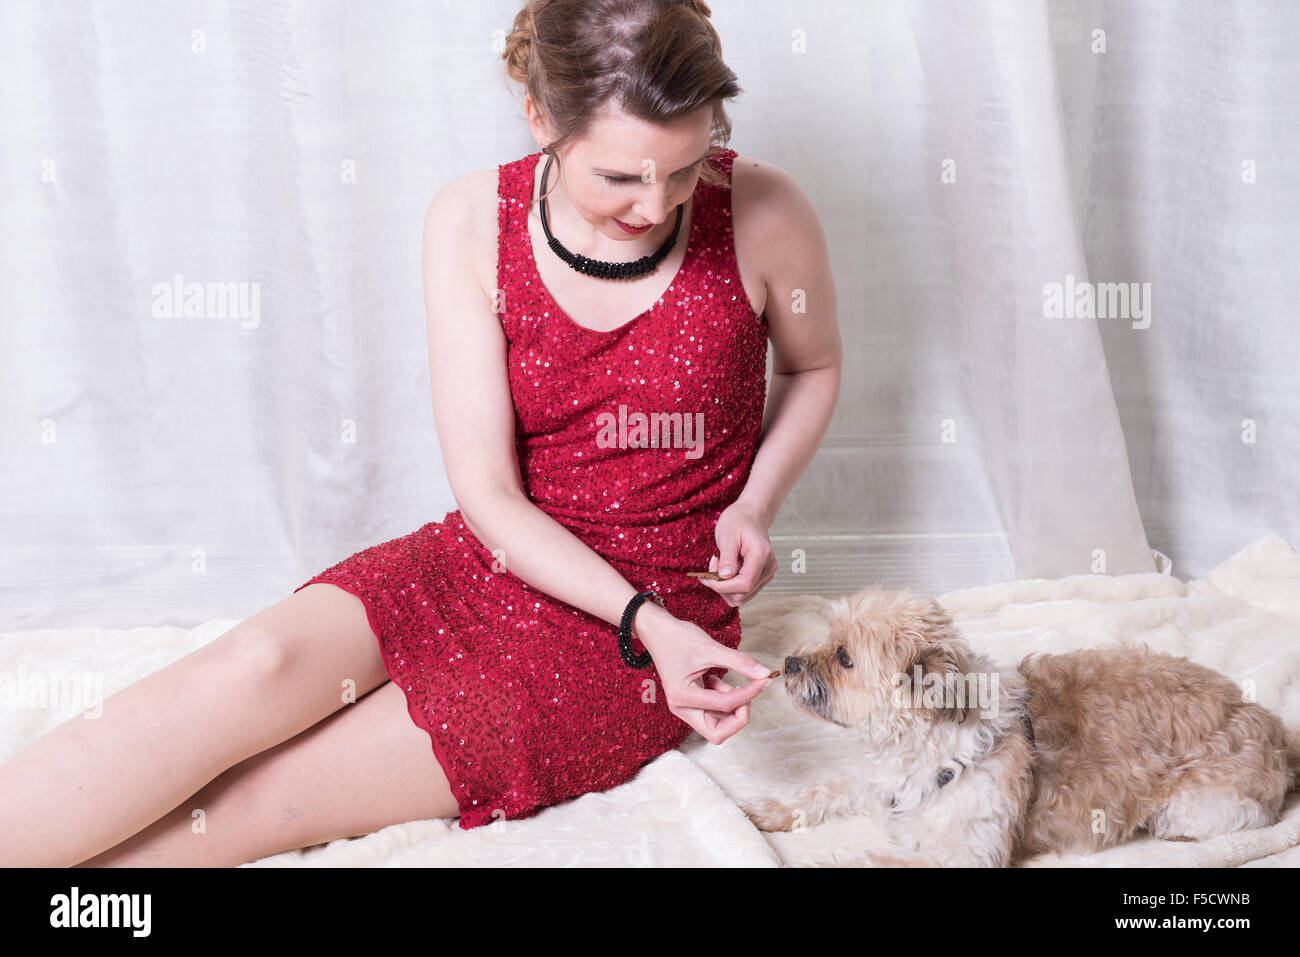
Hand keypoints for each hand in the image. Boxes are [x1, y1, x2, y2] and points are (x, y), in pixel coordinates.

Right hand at [634, 603, 773, 745]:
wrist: (657, 631)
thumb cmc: (677, 638)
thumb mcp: (711, 648)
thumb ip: (740, 662)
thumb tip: (763, 674)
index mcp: (682, 696)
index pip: (724, 704)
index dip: (749, 693)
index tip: (762, 680)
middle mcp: (680, 707)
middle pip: (717, 733)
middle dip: (737, 718)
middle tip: (747, 696)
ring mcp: (683, 707)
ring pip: (716, 725)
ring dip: (730, 707)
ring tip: (726, 682)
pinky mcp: (688, 703)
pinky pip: (711, 712)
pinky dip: (722, 702)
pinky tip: (717, 681)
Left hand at [700, 501, 776, 606]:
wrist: (751, 516)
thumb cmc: (738, 521)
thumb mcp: (727, 534)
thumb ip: (727, 557)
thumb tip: (724, 577)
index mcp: (761, 555)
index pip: (744, 584)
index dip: (722, 586)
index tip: (707, 577)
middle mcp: (768, 568)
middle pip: (742, 594)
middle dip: (721, 585)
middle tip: (714, 562)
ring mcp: (766, 574)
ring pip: (741, 597)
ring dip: (724, 586)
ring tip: (720, 564)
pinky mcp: (760, 578)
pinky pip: (742, 593)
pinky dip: (729, 586)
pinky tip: (726, 569)